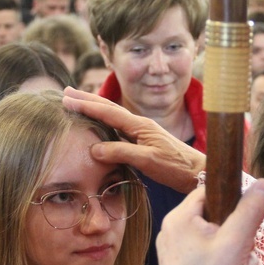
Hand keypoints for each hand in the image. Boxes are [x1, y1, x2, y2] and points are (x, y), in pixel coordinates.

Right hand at [62, 87, 205, 193]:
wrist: (197, 172)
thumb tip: (94, 149)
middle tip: (66, 92)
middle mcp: (140, 124)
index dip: (86, 105)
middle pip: (109, 107)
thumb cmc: (175, 167)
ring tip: (78, 103)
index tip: (67, 99)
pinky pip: (119, 127)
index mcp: (140, 125)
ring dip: (94, 108)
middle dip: (87, 99)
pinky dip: (104, 121)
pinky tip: (100, 125)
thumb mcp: (147, 161)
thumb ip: (122, 153)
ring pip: (113, 116)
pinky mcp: (145, 141)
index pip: (108, 111)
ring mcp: (143, 132)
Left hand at [156, 180, 263, 264]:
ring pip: (215, 244)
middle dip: (240, 240)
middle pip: (216, 220)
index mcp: (179, 218)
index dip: (233, 201)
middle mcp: (172, 232)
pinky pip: (208, 262)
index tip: (249, 219)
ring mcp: (174, 255)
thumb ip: (251, 210)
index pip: (210, 191)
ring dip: (237, 260)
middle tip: (246, 257)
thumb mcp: (236, 242)